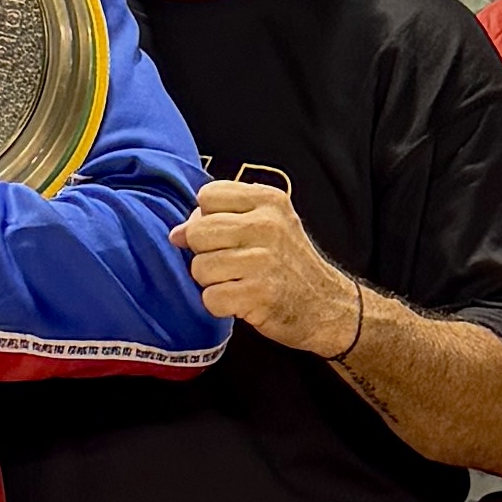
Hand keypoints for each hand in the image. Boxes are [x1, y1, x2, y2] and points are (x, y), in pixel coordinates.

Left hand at [172, 180, 361, 355]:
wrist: (326, 306)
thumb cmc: (287, 263)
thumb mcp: (267, 224)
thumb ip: (222, 218)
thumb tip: (175, 233)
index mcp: (268, 200)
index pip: (207, 196)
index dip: (206, 217)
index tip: (225, 235)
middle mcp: (268, 225)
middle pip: (198, 231)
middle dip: (204, 252)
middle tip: (229, 264)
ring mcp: (264, 260)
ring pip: (200, 267)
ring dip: (211, 282)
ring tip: (237, 282)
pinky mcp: (260, 294)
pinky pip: (210, 298)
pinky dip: (219, 305)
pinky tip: (240, 301)